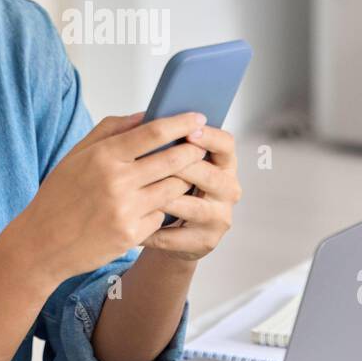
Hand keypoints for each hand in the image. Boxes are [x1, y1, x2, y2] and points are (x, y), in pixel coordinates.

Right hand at [6, 111, 210, 284]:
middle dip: (193, 150)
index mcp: (103, 156)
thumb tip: (146, 115)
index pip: (153, 132)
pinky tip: (155, 204)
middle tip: (201, 146)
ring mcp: (126, 210)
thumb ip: (111, 130)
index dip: (181, 123)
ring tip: (183, 173)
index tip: (199, 118)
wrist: (41, 243)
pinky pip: (162, 215)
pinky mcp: (131, 235)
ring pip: (174, 188)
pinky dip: (162, 208)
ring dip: (184, 179)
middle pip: (173, 159)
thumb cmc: (59, 195)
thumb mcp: (76, 154)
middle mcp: (117, 182)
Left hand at [139, 124, 240, 262]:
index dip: (209, 137)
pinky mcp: (206, 241)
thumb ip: (167, 142)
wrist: (174, 230)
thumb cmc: (170, 186)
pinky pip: (175, 235)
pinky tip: (133, 222)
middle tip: (153, 162)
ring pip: (192, 207)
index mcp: (224, 163)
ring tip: (139, 193)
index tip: (188, 131)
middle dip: (181, 167)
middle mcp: (228, 189)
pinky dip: (152, 229)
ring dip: (165, 199)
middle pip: (209, 175)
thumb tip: (147, 118)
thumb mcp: (175, 162)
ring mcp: (219, 217)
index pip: (226, 144)